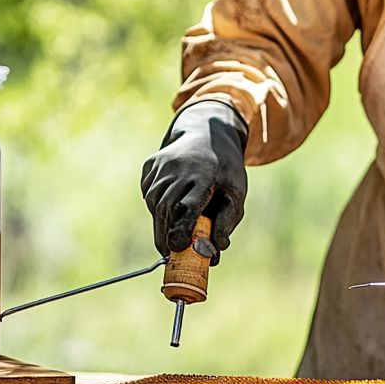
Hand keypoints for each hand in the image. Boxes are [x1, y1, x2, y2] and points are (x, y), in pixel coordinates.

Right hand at [141, 100, 247, 264]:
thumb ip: (227, 221)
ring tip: (174, 226)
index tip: (177, 248)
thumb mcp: (236, 191)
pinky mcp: (151, 164)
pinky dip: (156, 205)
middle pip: (165, 207)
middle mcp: (179, 166)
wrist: (208, 131)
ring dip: (160, 220)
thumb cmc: (225, 169)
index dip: (180, 230)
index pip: (187, 206)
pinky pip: (148, 192)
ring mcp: (162, 163)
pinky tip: (170, 203)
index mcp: (204, 173)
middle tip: (169, 252)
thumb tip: (215, 250)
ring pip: (153, 201)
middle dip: (165, 233)